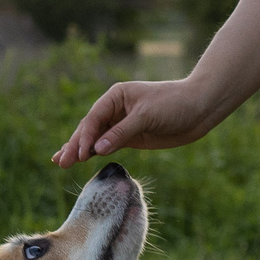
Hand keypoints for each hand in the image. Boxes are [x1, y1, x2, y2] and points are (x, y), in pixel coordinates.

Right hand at [53, 78, 221, 165]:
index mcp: (116, 96)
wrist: (200, 108)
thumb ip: (122, 133)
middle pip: (90, 129)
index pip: (94, 118)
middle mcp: (115, 109)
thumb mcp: (146, 116)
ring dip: (80, 151)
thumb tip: (97, 149)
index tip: (79, 154)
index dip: (84, 137)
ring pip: (96, 139)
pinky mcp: (130, 138)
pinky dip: (94, 153)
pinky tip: (81, 160)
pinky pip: (108, 146)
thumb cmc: (174, 104)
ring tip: (60, 163)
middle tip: (59, 163)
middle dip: (75, 145)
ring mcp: (121, 124)